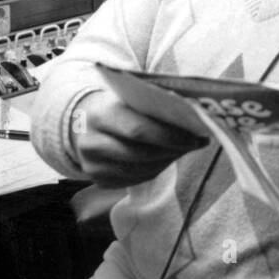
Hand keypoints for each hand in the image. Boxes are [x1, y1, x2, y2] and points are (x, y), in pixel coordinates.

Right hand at [70, 89, 208, 187]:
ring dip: (168, 160)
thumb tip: (194, 117)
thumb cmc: (116, 106)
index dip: (171, 135)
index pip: (139, 130)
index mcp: (100, 115)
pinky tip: (168, 158)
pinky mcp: (97, 180)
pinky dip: (156, 169)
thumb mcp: (128, 98)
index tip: (197, 135)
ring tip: (186, 148)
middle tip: (197, 142)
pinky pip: (135, 180)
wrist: (82, 121)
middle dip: (174, 149)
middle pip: (141, 153)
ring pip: (141, 169)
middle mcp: (91, 142)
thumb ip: (153, 106)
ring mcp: (92, 165)